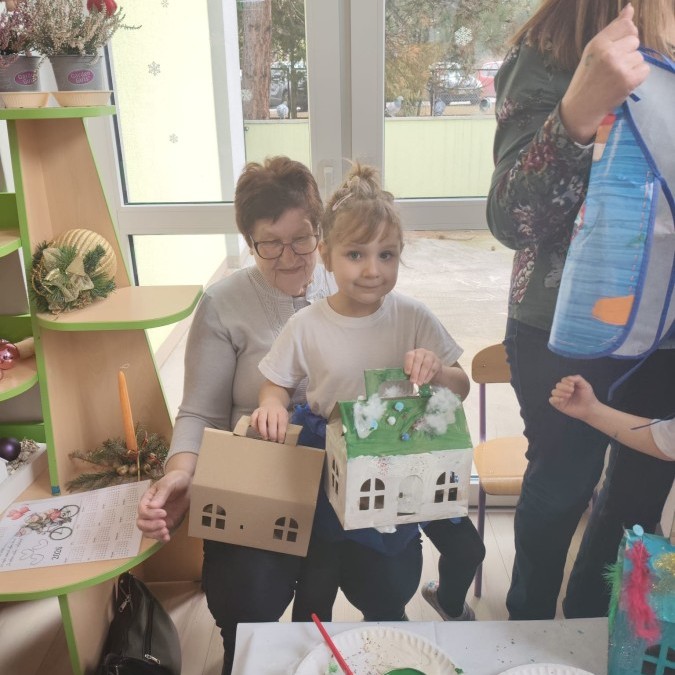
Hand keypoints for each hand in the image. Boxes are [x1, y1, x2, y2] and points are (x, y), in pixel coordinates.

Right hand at [136, 469, 191, 542]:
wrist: (186, 483)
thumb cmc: (175, 480)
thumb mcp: (168, 484)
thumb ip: (161, 495)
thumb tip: (152, 507)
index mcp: (147, 499)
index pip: (142, 510)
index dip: (150, 514)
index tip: (163, 513)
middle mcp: (149, 510)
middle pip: (141, 523)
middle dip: (151, 526)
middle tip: (164, 524)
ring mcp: (156, 518)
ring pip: (147, 531)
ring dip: (155, 534)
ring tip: (166, 532)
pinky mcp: (165, 523)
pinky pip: (158, 534)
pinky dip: (161, 538)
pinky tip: (167, 537)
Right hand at [251, 403, 288, 442]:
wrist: (272, 403)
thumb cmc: (279, 415)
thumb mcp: (285, 418)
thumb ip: (283, 427)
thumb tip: (280, 439)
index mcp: (281, 412)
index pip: (282, 422)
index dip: (281, 433)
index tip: (280, 441)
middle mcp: (272, 410)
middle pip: (272, 421)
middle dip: (272, 432)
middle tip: (273, 440)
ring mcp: (263, 410)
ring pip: (261, 420)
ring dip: (263, 430)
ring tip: (265, 437)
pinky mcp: (255, 411)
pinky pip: (253, 419)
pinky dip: (255, 426)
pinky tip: (258, 432)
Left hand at [404, 349, 441, 385]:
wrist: (432, 370)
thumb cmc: (419, 369)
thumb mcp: (412, 370)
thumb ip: (409, 373)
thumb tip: (408, 378)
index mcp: (413, 353)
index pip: (410, 356)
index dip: (408, 364)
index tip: (407, 373)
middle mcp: (422, 352)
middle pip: (418, 360)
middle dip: (415, 371)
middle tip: (413, 381)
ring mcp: (431, 356)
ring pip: (426, 364)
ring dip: (422, 375)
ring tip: (419, 383)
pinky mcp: (437, 362)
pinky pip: (433, 369)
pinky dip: (428, 376)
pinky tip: (425, 381)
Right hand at [549, 374, 598, 420]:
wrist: (590, 409)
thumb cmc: (588, 397)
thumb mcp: (585, 385)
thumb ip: (578, 378)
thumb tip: (568, 378)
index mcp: (569, 385)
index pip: (563, 380)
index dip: (567, 381)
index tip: (573, 385)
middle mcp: (564, 391)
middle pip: (558, 385)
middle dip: (564, 387)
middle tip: (572, 391)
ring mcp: (561, 398)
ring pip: (554, 392)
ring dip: (560, 392)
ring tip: (569, 396)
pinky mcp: (559, 405)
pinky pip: (551, 400)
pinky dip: (555, 399)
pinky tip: (562, 399)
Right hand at [559, 3, 649, 143]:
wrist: (580, 109)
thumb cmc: (585, 80)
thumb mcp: (593, 52)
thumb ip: (613, 30)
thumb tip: (630, 8)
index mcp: (597, 43)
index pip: (626, 25)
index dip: (624, 37)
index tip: (615, 51)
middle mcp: (609, 52)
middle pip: (634, 40)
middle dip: (627, 53)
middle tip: (611, 69)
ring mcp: (619, 66)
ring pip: (639, 56)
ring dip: (631, 66)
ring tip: (615, 78)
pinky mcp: (628, 80)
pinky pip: (644, 69)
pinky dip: (636, 77)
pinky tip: (622, 83)